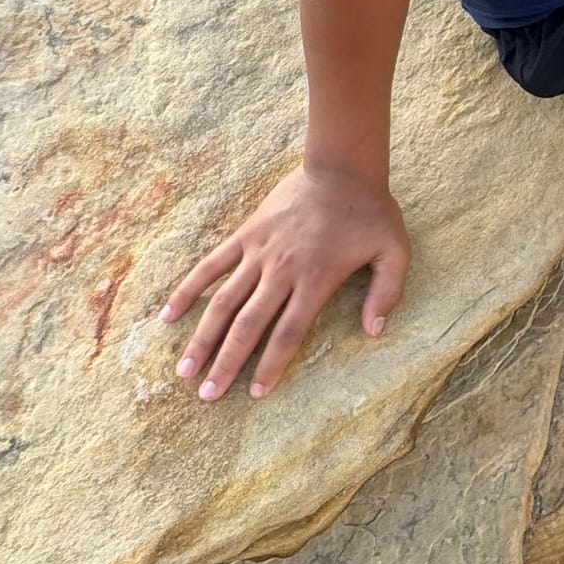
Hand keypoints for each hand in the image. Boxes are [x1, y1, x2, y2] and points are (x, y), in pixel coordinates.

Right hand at [162, 164, 411, 400]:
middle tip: (207, 395)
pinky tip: (168, 314)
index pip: (288, 333)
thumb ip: (387, 293)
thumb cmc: (371, 212)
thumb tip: (374, 332)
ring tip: (184, 369)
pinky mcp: (245, 235)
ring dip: (203, 337)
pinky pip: (210, 265)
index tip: (254, 393)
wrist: (341, 167)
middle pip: (248, 326)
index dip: (270, 364)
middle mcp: (282, 270)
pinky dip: (188, 289)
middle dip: (226, 363)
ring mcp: (258, 252)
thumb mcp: (395, 252)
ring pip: (223, 301)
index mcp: (316, 279)